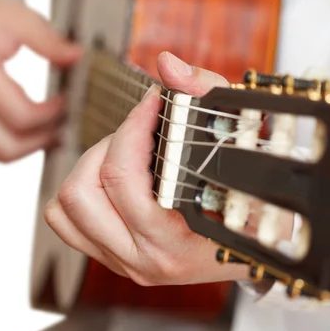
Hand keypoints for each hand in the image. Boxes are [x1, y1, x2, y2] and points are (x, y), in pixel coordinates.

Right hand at [0, 0, 81, 161]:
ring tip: (57, 127)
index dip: (53, 115)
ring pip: (1, 153)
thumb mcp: (22, 18)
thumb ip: (50, 41)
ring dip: (33, 146)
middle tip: (68, 121)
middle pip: (9, 146)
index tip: (70, 100)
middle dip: (44, 139)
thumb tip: (78, 58)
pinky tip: (41, 127)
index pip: (22, 117)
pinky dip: (20, 142)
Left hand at [44, 52, 247, 285]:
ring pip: (66, 208)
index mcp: (181, 239)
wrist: (263, 249)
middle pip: (85, 190)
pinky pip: (67, 223)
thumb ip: (208, 97)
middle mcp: (149, 258)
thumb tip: (168, 67)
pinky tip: (114, 180)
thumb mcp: (245, 148)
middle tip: (142, 132)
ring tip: (127, 156)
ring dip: (90, 169)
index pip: (125, 177)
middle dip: (110, 145)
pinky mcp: (114, 259)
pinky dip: (81, 192)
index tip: (155, 102)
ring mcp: (127, 263)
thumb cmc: (256, 203)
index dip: (135, 124)